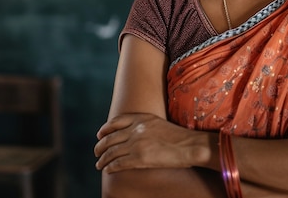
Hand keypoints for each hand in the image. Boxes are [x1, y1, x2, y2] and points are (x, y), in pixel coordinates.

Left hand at [94, 113, 209, 172]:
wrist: (191, 145)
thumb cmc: (180, 136)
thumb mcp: (159, 123)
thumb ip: (145, 126)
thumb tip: (134, 133)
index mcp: (142, 118)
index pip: (116, 121)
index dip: (105, 129)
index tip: (100, 134)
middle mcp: (136, 129)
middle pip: (110, 137)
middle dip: (100, 146)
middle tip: (96, 152)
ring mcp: (137, 143)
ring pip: (111, 152)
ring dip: (102, 159)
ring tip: (99, 164)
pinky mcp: (139, 158)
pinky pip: (118, 163)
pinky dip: (110, 167)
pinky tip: (108, 170)